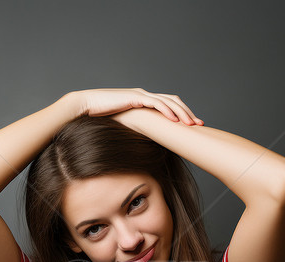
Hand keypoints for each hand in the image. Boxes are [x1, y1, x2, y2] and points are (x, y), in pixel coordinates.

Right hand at [72, 88, 202, 125]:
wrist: (85, 106)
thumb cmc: (100, 117)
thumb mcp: (123, 124)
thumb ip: (135, 128)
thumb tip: (144, 143)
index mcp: (144, 101)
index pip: (169, 105)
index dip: (182, 114)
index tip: (193, 127)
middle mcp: (145, 95)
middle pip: (173, 101)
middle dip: (188, 113)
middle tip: (200, 125)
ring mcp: (141, 95)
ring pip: (168, 102)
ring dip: (182, 113)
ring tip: (191, 124)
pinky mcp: (135, 97)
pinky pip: (155, 103)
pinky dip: (167, 111)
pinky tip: (175, 120)